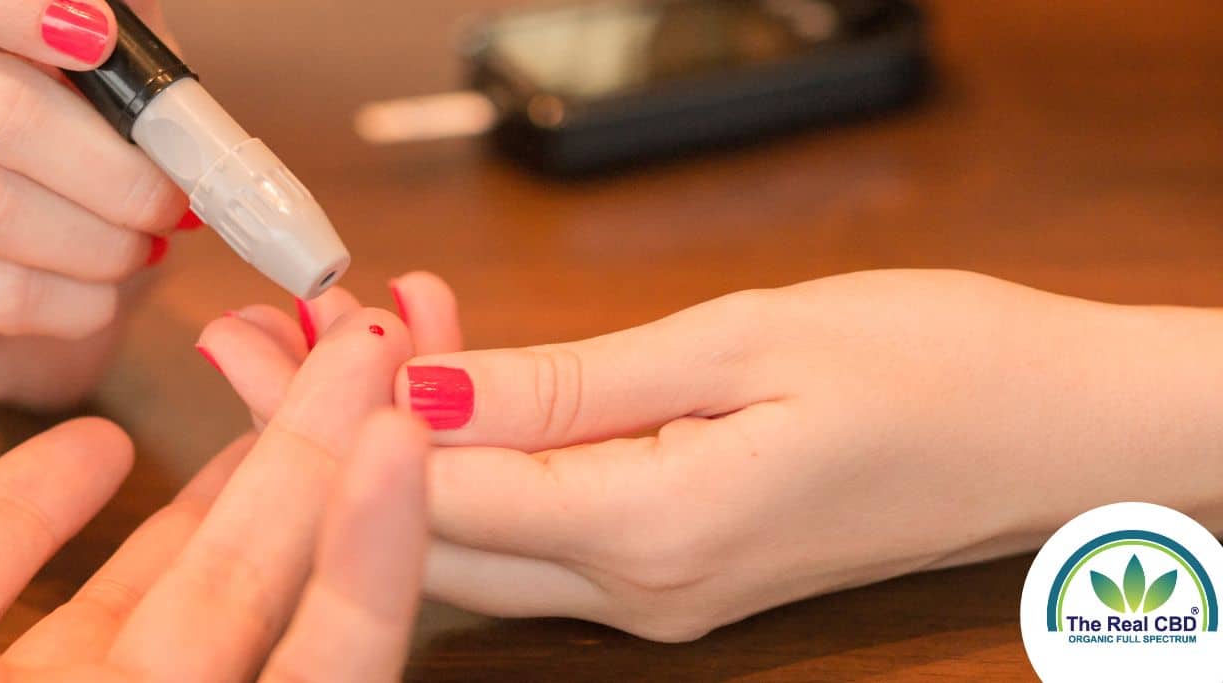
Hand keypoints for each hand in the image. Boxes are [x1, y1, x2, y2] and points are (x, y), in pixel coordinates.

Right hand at [0, 0, 193, 407]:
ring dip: (98, 241)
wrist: (2, 285)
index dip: (13, 9)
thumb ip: (130, 48)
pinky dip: (75, 302)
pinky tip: (98, 295)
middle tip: (168, 200)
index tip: (100, 38)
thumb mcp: (103, 84)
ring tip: (140, 247)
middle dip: (113, 168)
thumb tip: (165, 55)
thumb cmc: (62, 162)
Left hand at [0, 313, 429, 680]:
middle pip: (167, 571)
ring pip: (267, 594)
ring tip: (378, 367)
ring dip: (328, 477)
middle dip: (234, 461)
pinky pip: (336, 662)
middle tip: (294, 365)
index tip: (99, 438)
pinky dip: (376, 557)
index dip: (37, 497)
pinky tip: (399, 450)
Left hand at [210, 269, 1222, 640]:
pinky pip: (529, 528)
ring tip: (316, 345)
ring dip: (390, 443)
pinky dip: (468, 463)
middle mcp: (637, 593)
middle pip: (427, 527)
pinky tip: (438, 386)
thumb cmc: (933, 367)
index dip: (333, 417)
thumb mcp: (741, 344)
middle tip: (251, 339)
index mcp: (651, 534)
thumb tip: (420, 395)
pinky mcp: (667, 576)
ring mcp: (652, 597)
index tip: (265, 338)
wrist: (1060, 435)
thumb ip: (567, 386)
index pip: (435, 492)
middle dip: (326, 435)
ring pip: (470, 532)